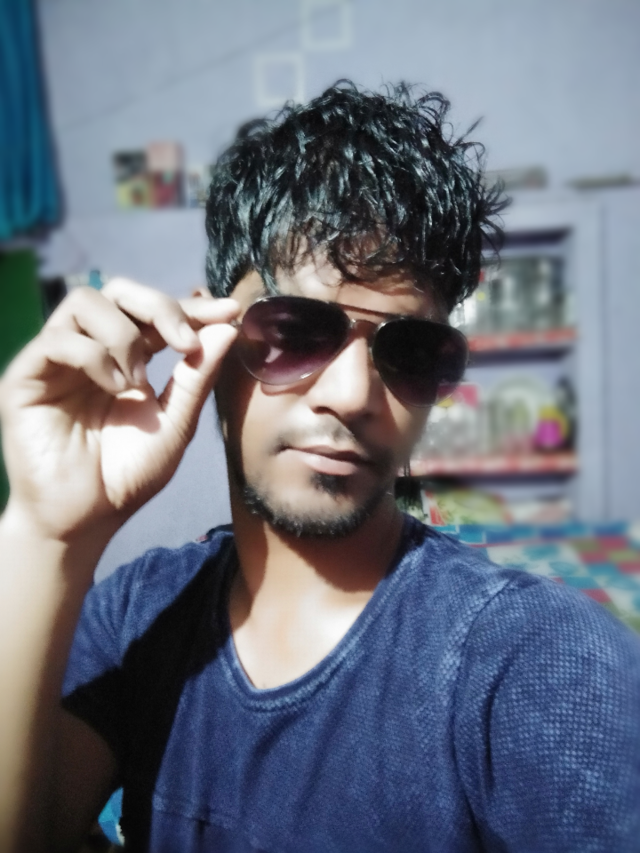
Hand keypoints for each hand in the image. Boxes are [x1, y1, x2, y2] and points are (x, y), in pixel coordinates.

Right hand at [0, 278, 238, 542]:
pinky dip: (94, 356)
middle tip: (184, 342)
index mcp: (126, 358)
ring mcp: (56, 360)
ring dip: (124, 336)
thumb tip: (227, 327)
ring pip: (84, 302)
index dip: (190, 307)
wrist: (85, 519)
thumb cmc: (127, 476)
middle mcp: (90, 350)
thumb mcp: (174, 424)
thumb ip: (196, 377)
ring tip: (137, 382)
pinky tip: (115, 389)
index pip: (154, 312)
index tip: (230, 312)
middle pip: (118, 290)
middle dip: (159, 306)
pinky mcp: (27, 376)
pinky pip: (57, 339)